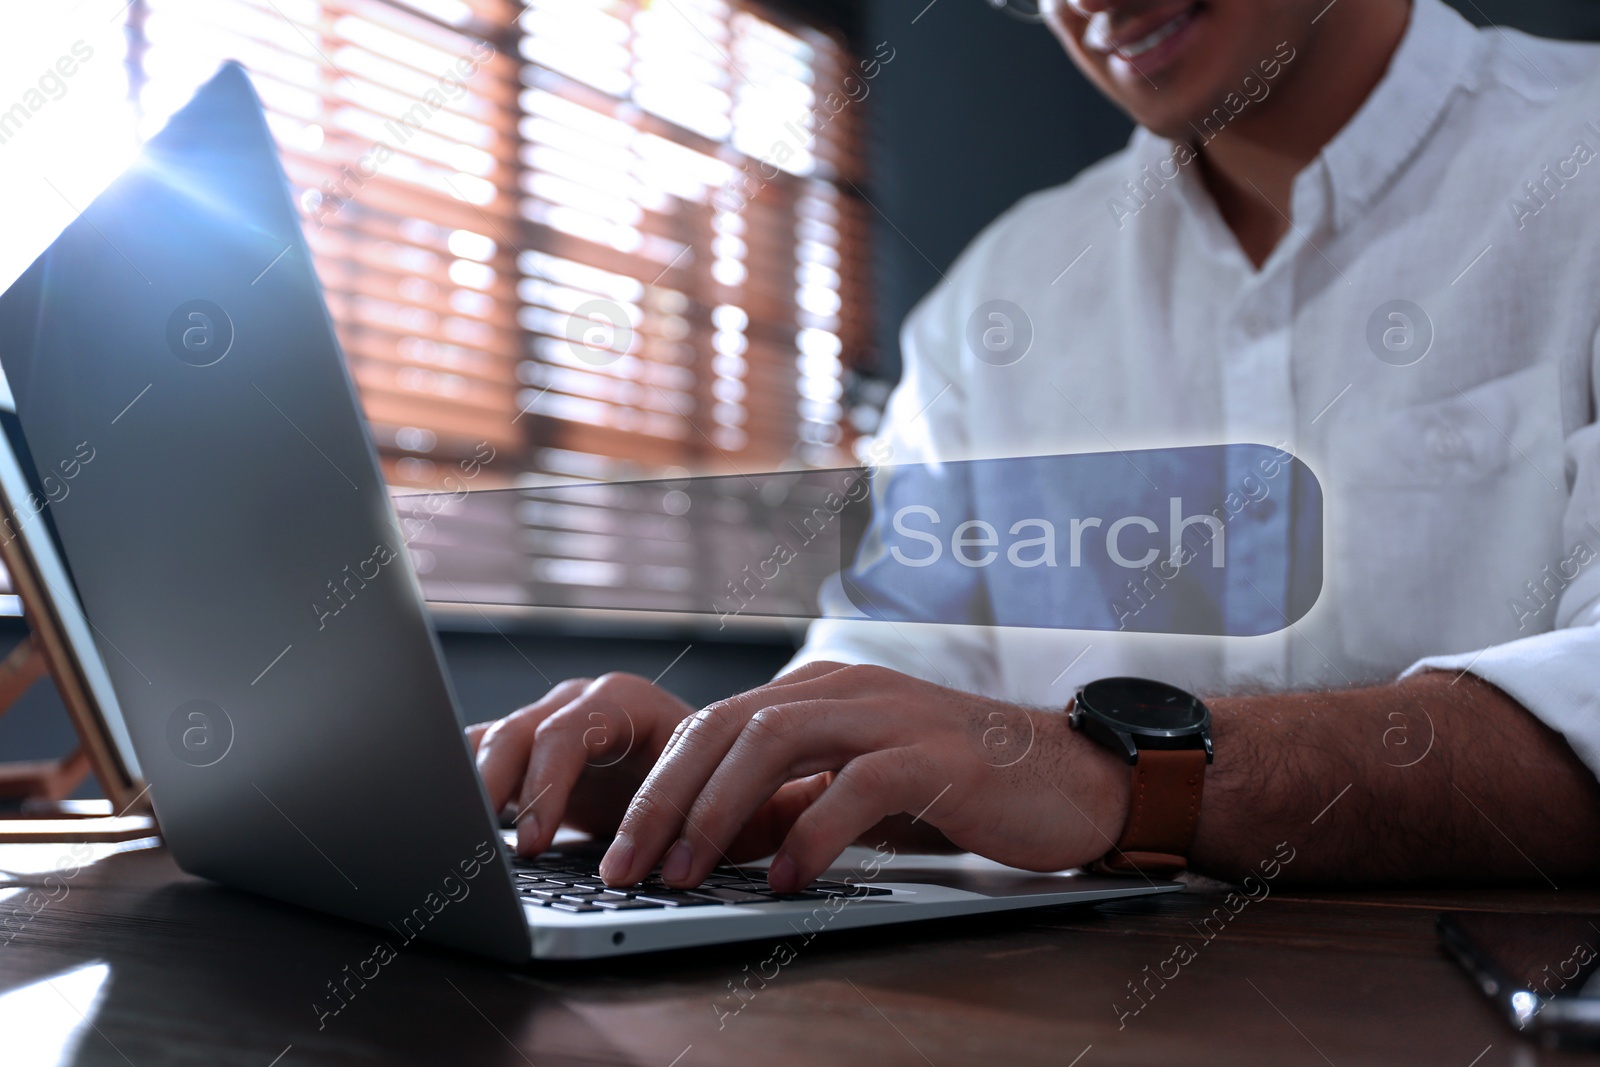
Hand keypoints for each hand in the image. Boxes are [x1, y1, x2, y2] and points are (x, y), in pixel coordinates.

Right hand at [467, 673, 697, 855]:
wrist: (700, 774)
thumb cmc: (709, 781)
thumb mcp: (708, 791)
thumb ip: (690, 813)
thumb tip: (682, 850)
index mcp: (625, 701)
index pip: (569, 732)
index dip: (546, 787)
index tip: (534, 844)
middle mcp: (578, 704)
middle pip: (517, 734)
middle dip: (493, 789)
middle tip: (480, 846)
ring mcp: (546, 724)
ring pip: (488, 745)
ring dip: (469, 789)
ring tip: (454, 837)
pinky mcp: (525, 755)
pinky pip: (479, 762)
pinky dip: (465, 794)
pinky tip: (454, 831)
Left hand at [596, 661, 1131, 891]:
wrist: (1071, 779)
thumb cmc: (962, 787)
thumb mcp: (863, 782)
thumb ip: (796, 795)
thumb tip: (712, 838)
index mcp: (825, 691)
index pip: (717, 723)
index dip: (661, 783)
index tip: (624, 847)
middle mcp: (849, 690)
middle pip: (729, 726)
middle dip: (667, 798)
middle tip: (631, 864)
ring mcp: (893, 716)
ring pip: (776, 741)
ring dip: (718, 810)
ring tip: (689, 871)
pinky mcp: (938, 757)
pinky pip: (856, 786)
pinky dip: (811, 833)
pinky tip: (787, 879)